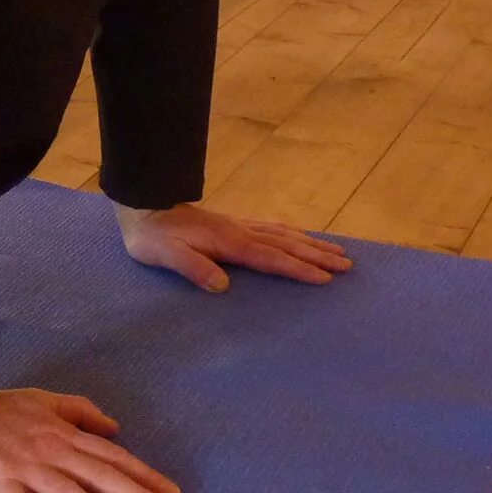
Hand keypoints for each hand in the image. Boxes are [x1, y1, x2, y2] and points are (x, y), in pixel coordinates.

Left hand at [115, 200, 351, 292]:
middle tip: (348, 265)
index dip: (298, 269)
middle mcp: (240, 231)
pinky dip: (293, 234)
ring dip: (311, 243)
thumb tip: (223, 286)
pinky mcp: (232, 224)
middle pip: (286, 244)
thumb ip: (194, 269)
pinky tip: (299, 237)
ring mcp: (238, 225)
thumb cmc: (152, 237)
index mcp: (229, 242)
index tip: (326, 279)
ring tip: (338, 251)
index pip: (271, 257)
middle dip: (317, 255)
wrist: (143, 205)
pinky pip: (272, 228)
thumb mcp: (166, 256)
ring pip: (283, 233)